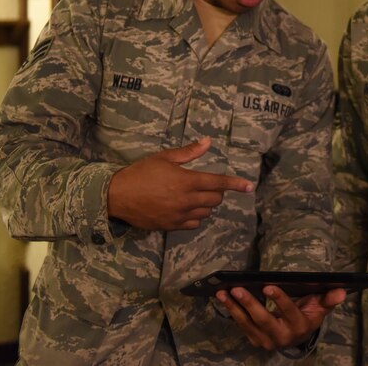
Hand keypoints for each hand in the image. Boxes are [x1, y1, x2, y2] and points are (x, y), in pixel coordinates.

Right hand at [107, 137, 253, 229]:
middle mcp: (187, 200)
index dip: (236, 184)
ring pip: (206, 213)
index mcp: (187, 181)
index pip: (218, 183)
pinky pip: (194, 224)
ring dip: (207, 205)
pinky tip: (188, 209)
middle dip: (217, 192)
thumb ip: (189, 152)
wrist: (117, 196)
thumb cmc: (141, 172)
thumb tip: (208, 142)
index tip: (249, 186)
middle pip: (215, 199)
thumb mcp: (164, 157)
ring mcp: (180, 215)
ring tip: (197, 196)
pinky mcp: (171, 226)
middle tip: (208, 184)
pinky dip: (196, 217)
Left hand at [217, 285, 346, 350]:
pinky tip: (223, 298)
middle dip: (249, 304)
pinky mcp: (255, 340)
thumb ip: (328, 299)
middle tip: (237, 288)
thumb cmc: (308, 315)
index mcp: (299, 327)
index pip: (288, 312)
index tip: (268, 286)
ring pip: (247, 323)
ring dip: (234, 307)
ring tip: (223, 292)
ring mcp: (266, 340)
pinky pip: (241, 325)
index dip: (279, 300)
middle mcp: (281, 337)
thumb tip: (342, 291)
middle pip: (263, 320)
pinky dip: (231, 311)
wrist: (297, 337)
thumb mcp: (320, 308)